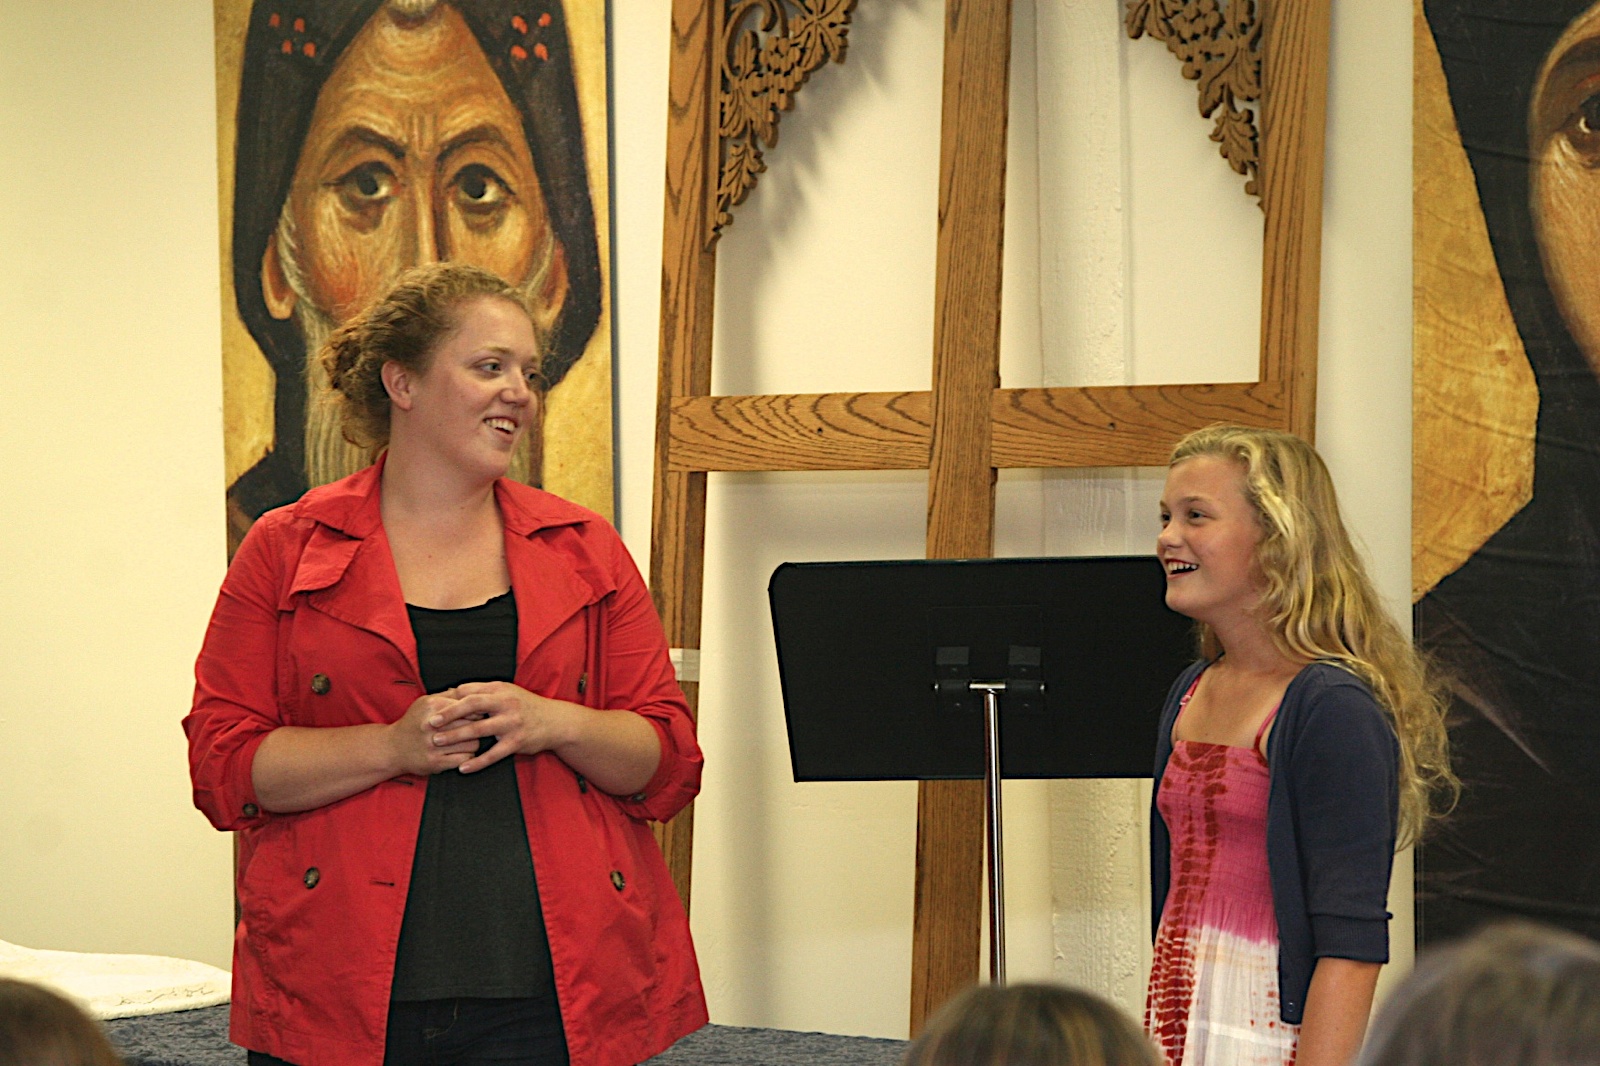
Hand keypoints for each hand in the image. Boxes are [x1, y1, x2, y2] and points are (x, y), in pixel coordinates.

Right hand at [386, 692, 479, 775]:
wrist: (392, 748)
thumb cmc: (414, 723)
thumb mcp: (426, 703)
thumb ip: (449, 695)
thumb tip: (473, 692)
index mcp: (432, 706)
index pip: (467, 707)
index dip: (477, 712)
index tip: (479, 716)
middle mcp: (432, 725)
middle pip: (472, 724)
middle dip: (477, 727)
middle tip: (477, 729)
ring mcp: (433, 745)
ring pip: (472, 743)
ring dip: (473, 743)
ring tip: (468, 741)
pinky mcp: (435, 762)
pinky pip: (465, 759)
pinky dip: (467, 757)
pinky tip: (462, 753)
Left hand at [428, 682, 580, 773]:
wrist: (555, 722)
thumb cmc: (526, 706)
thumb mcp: (508, 692)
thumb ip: (484, 691)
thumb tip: (454, 690)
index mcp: (501, 690)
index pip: (470, 691)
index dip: (450, 698)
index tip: (433, 705)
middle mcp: (506, 704)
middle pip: (472, 706)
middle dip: (449, 714)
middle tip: (431, 722)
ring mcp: (512, 724)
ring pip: (479, 730)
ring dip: (456, 737)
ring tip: (438, 742)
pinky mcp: (516, 743)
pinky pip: (493, 754)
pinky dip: (477, 762)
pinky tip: (463, 767)